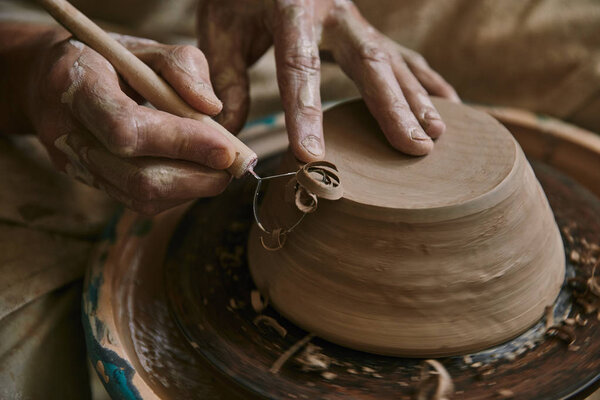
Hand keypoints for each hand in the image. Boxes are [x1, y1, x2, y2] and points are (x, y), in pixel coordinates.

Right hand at [25, 28, 235, 214]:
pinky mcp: (89, 182)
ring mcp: (74, 164)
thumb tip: (213, 109)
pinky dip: (176, 192)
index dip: (181, 143)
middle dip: (195, 177)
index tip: (225, 148)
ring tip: (218, 168)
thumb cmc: (109, 60)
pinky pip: (137, 201)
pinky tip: (193, 172)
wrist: (53, 80)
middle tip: (232, 166)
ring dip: (191, 188)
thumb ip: (182, 67)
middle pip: (137, 176)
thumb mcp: (145, 47)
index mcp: (75, 85)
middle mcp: (67, 132)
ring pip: (139, 197)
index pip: (127, 128)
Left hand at [197, 0, 459, 161]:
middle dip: (392, 107)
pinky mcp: (366, 28)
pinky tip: (446, 104)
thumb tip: (230, 132)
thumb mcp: (219, 30)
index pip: (299, 65)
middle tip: (414, 147)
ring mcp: (356, 18)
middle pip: (368, 61)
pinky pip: (402, 54)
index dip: (304, 112)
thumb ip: (223, 78)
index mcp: (291, 7)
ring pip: (393, 60)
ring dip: (417, 99)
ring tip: (437, 135)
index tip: (311, 154)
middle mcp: (334, 10)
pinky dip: (425, 81)